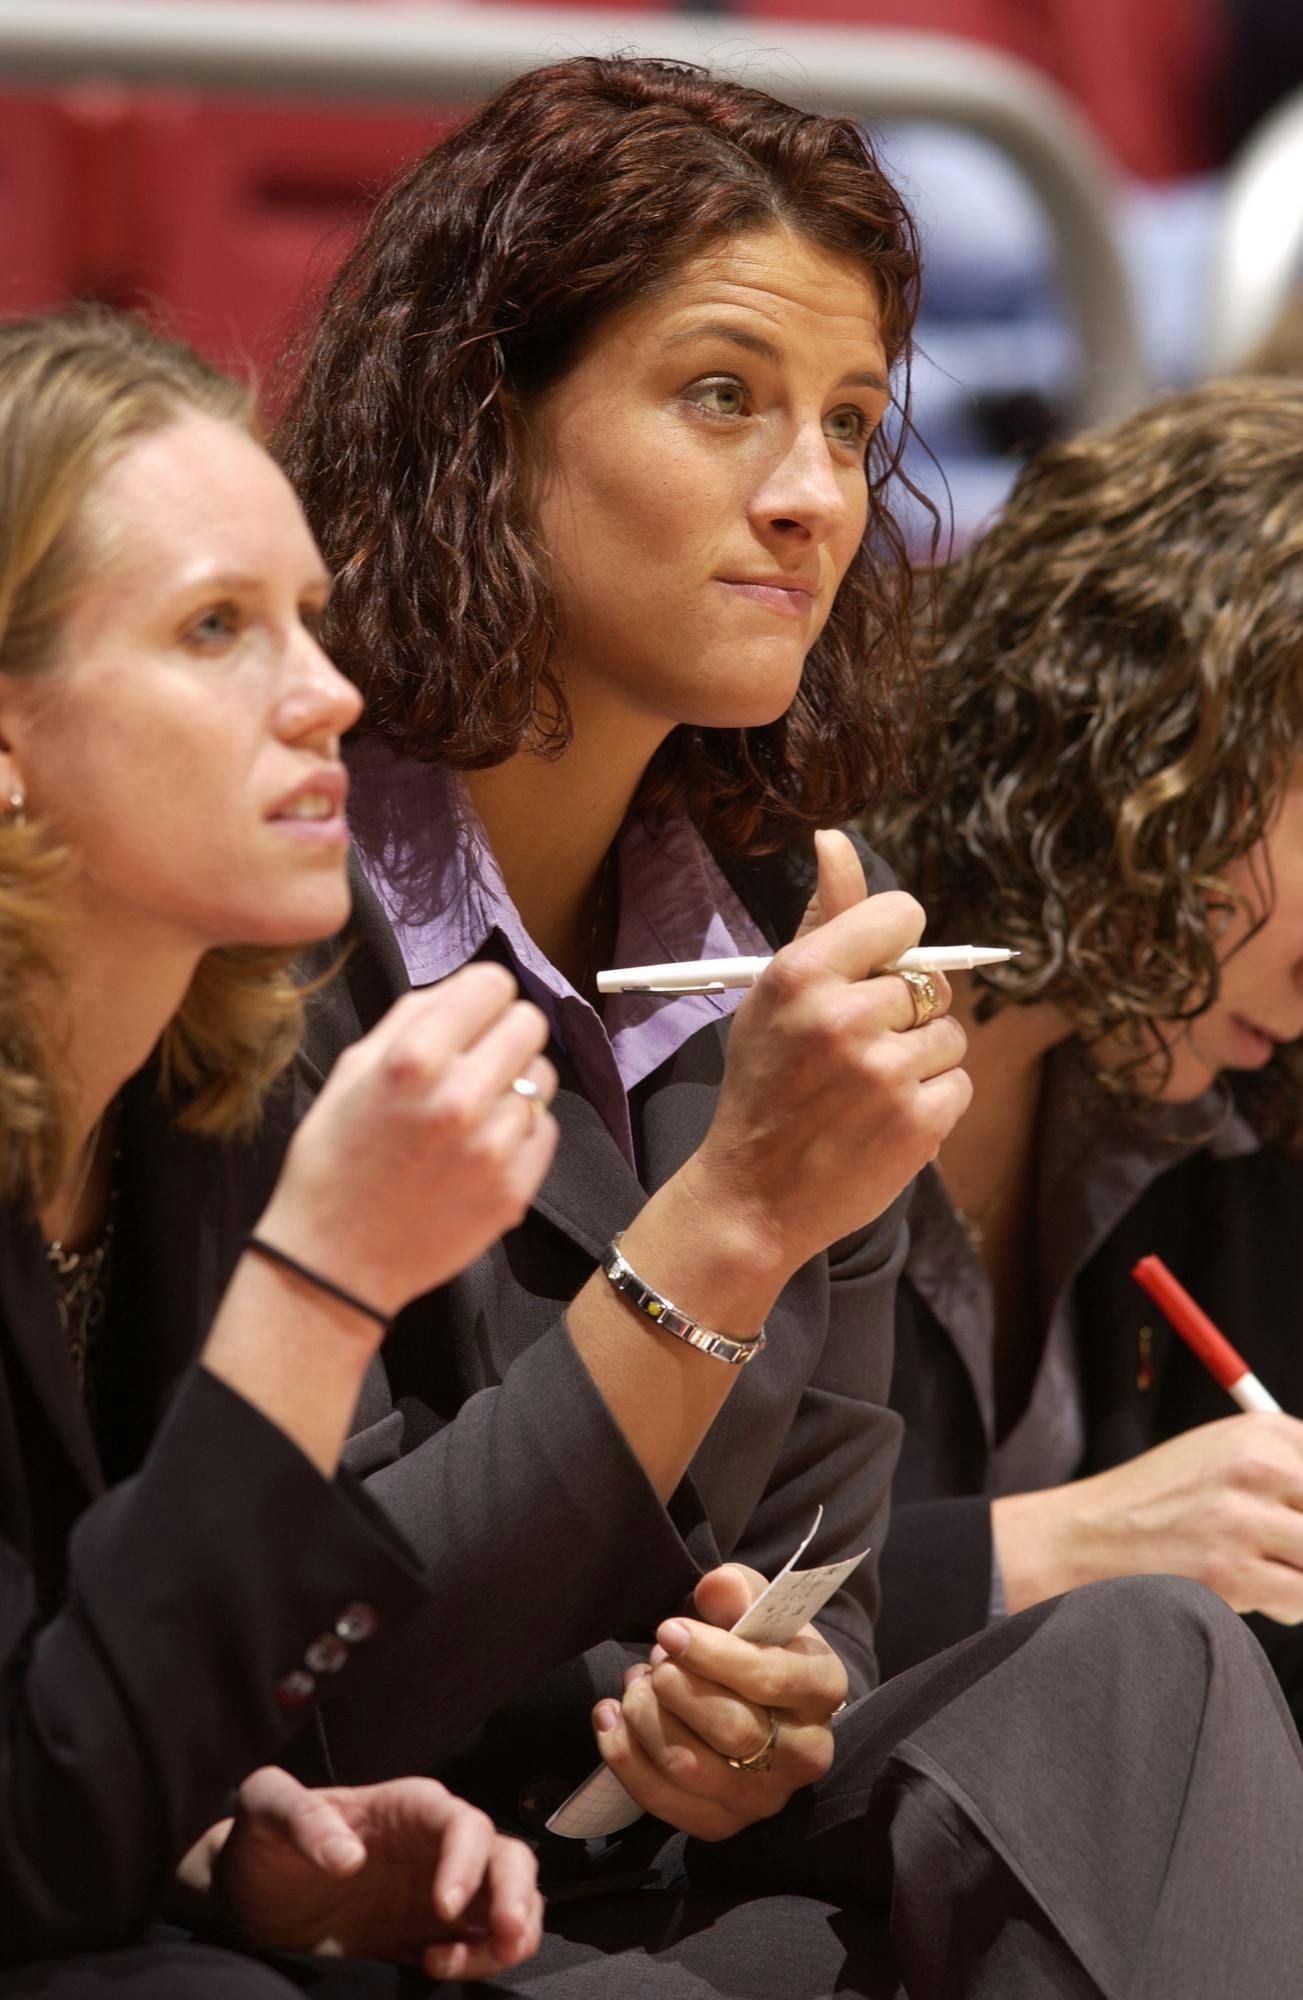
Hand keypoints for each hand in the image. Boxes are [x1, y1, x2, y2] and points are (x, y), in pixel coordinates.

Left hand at [208, 1766, 542, 1980]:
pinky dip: (480, 1959)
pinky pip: (482, 1942)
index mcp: (408, 1807)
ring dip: (510, 1932)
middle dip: (518, 1895)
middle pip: (507, 1856)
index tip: (443, 1908)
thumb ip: (300, 1818)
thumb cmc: (263, 1842)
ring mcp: (439, 1890)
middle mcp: (436, 1845)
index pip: (462, 1823)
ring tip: (458, 1963)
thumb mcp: (265, 1810)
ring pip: (509, 1899)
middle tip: (506, 1937)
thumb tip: (347, 1858)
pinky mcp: (430, 1933)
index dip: (466, 1862)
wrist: (250, 1900)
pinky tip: (435, 1968)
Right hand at [258, 963, 557, 1321]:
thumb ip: (412, 1017)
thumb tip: (465, 989)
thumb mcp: (352, 1070)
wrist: (335, 1260)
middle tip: (477, 1061)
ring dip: (513, 1085)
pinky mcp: (514, 1190)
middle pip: (530, 1023)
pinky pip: (544, 1130)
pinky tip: (479, 1150)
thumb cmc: (335, 1160)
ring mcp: (493, 1148)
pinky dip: (519, 1134)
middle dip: (504, 1034)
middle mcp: (459, 1098)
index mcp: (413, 1059)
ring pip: (542, 1079)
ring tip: (473, 1112)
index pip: (494, 984)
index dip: (482, 996)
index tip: (473, 1014)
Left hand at [591, 1564, 846, 1840]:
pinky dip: (623, 1756)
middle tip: (656, 1658)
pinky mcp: (720, 1824)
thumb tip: (719, 1585)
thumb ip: (738, 1591)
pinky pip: (661, 1801)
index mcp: (822, 1691)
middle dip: (675, 1687)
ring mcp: (764, 1799)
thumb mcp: (755, 1604)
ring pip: (688, 1766)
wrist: (755, 1697)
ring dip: (645, 1717)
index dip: (712, 1654)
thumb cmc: (755, 1642)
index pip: (770, 1680)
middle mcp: (805, 1755)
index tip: (668, 1631)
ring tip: (636, 1682)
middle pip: (731, 1729)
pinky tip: (609, 1716)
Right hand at [684, 828, 970, 1275]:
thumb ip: (820, 917)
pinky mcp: (918, 1121)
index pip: (901, 916)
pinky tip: (884, 1119)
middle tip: (858, 1049)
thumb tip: (835, 838)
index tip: (873, 975)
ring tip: (869, 1089)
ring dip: (921, 1059)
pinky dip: (932, 1103)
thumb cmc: (764, 1084)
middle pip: (929, 981)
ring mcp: (885, 1072)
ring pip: (949, 1034)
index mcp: (803, 973)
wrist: (753, 1195)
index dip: (894, 946)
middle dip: (905, 1012)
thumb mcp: (775, 994)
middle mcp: (844, 1016)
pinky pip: (958, 1084)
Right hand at [993, 1413, 1302, 1622]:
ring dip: (1300, 1575)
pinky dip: (1287, 1607)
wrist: (1083, 1537)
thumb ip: (1288, 1470)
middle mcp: (1255, 1465)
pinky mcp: (1229, 1573)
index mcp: (1260, 1431)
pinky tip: (1248, 1592)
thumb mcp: (1222, 1457)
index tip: (1295, 1519)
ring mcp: (1241, 1520)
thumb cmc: (1160, 1503)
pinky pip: (1302, 1600)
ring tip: (1265, 1569)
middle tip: (1282, 1549)